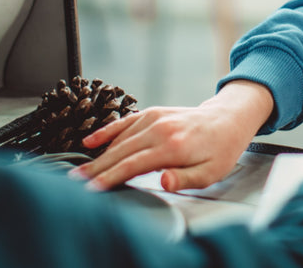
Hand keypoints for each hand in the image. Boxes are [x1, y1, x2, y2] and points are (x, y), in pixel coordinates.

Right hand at [72, 80, 273, 191]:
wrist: (228, 119)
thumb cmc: (219, 150)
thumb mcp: (210, 172)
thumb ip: (184, 178)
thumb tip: (161, 180)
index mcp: (172, 146)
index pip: (133, 165)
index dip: (110, 178)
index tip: (91, 190)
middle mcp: (161, 129)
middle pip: (121, 152)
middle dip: (96, 168)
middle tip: (74, 183)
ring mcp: (156, 118)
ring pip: (120, 138)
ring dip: (98, 155)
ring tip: (79, 170)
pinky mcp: (154, 112)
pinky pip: (126, 121)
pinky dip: (107, 130)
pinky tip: (90, 140)